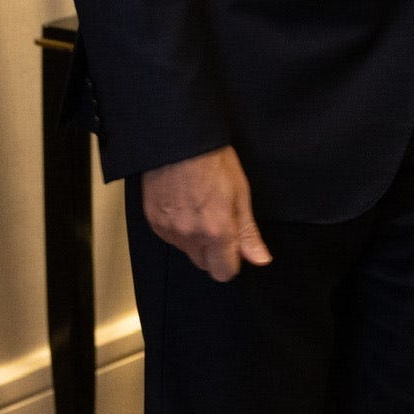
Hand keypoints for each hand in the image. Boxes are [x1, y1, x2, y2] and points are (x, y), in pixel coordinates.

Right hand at [140, 145, 271, 281]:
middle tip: (217, 220)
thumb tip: (260, 259)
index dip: (232, 260)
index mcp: (217, 231)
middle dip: (213, 251)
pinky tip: (182, 204)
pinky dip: (177, 227)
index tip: (233, 244)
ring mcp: (169, 230)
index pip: (224, 272)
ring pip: (186, 250)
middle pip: (204, 265)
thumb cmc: (212, 160)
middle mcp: (191, 236)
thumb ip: (248, 232)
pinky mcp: (153, 221)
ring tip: (198, 206)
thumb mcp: (240, 193)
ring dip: (194, 238)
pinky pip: (169, 237)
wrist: (178, 140)